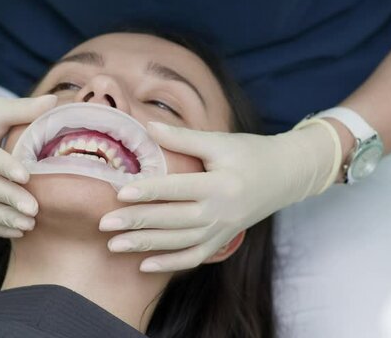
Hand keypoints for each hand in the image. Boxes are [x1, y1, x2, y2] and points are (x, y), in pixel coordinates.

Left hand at [99, 120, 340, 271]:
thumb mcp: (220, 141)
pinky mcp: (222, 240)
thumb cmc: (250, 153)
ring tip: (113, 245)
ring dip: (145, 245)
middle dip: (137, 222)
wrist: (286, 176)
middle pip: (172, 220)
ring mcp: (222, 231)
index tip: (120, 193)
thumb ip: (183, 137)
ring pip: (178, 243)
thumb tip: (146, 126)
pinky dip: (170, 264)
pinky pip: (194, 257)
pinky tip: (143, 265)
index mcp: (220, 184)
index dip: (149, 191)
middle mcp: (220, 212)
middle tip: (104, 223)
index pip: (177, 189)